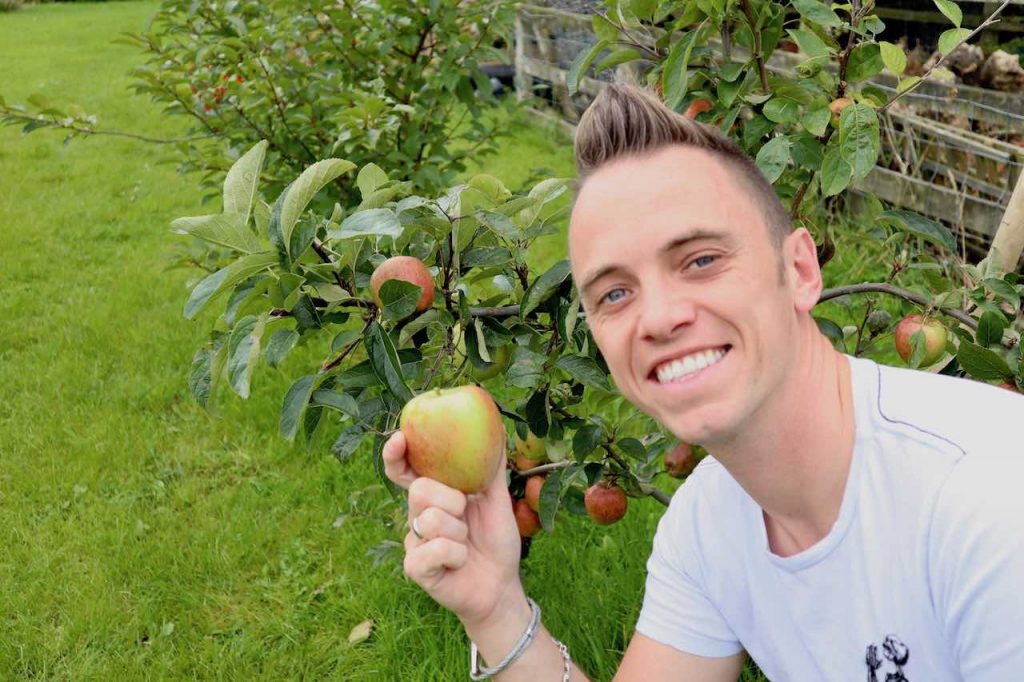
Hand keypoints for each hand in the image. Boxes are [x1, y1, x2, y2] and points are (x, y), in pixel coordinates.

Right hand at [383, 430, 525, 627]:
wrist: (501, 585)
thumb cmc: (496, 541)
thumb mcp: (498, 500)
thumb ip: (491, 468)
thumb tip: (496, 430)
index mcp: (435, 495)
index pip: (405, 470)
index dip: (396, 454)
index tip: (400, 438)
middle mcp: (418, 515)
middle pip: (419, 490)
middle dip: (451, 501)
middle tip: (465, 515)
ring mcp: (414, 542)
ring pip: (429, 520)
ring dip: (460, 533)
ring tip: (466, 544)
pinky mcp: (415, 568)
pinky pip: (434, 549)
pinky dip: (456, 555)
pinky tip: (459, 563)